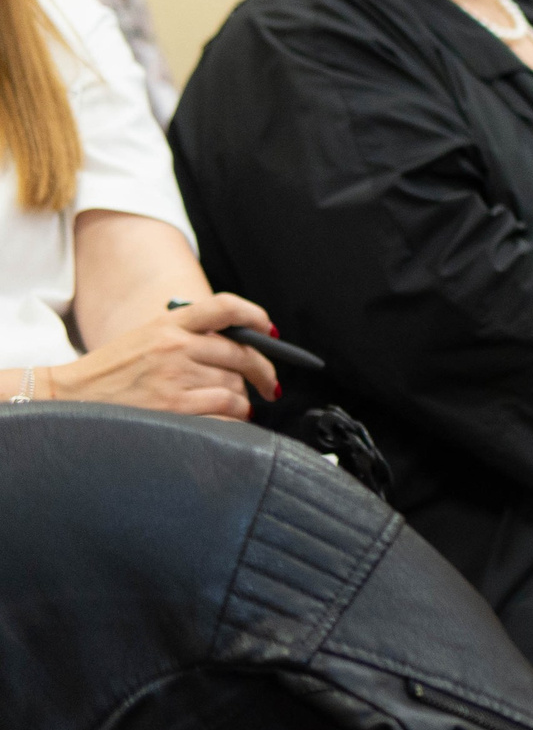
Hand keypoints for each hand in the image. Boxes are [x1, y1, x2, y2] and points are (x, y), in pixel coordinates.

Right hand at [42, 294, 278, 418]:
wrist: (65, 399)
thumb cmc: (108, 373)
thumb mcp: (144, 340)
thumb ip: (185, 338)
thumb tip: (235, 350)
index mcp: (168, 324)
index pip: (225, 308)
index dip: (255, 316)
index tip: (270, 332)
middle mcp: (175, 346)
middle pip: (242, 355)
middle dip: (263, 372)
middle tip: (270, 385)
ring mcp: (175, 377)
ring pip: (236, 386)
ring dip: (243, 400)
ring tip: (240, 407)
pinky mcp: (174, 409)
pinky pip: (225, 412)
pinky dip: (235, 419)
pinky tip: (231, 421)